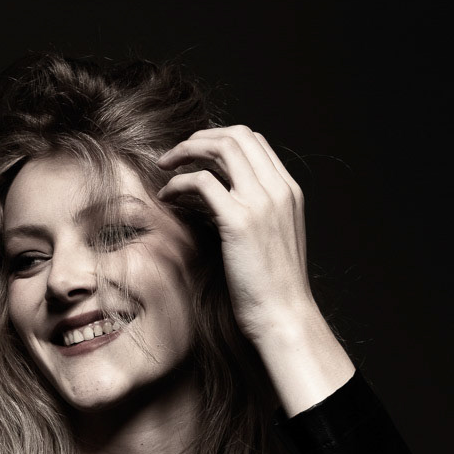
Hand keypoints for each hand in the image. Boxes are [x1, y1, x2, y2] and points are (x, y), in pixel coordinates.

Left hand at [156, 124, 315, 347]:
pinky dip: (178, 183)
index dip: (219, 140)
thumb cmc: (273, 288)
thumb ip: (258, 213)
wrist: (284, 317)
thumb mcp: (273, 239)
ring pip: (220, 148)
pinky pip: (201, 182)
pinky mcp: (239, 221)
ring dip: (186, 151)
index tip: (196, 155)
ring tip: (165, 168)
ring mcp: (261, 202)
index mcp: (289, 191)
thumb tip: (223, 200)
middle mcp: (278, 189)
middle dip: (199, 138)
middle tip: (175, 156)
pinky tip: (167, 198)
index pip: (254, 141)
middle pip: (236, 136)